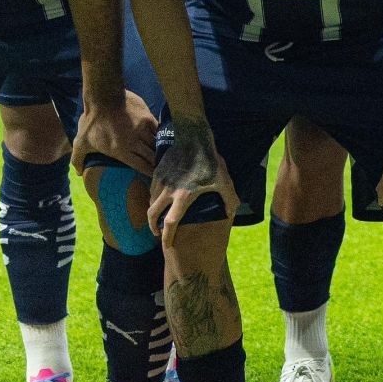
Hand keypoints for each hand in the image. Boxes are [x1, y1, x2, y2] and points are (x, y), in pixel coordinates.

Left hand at [74, 89, 158, 175]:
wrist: (103, 97)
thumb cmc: (92, 121)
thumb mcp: (81, 141)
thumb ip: (78, 158)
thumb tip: (77, 173)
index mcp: (121, 151)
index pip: (142, 166)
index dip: (149, 173)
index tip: (152, 177)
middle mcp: (135, 142)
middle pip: (152, 157)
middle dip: (156, 164)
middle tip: (160, 168)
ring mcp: (143, 129)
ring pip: (156, 144)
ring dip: (158, 150)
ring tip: (162, 155)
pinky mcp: (148, 118)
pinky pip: (158, 131)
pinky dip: (159, 136)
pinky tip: (160, 139)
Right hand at [145, 118, 236, 246]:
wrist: (193, 137)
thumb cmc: (210, 160)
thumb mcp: (224, 180)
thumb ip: (229, 198)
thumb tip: (232, 212)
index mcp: (183, 197)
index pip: (170, 222)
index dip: (167, 236)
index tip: (165, 244)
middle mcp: (168, 191)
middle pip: (152, 214)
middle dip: (152, 227)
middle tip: (157, 233)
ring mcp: (161, 181)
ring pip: (150, 201)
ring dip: (153, 211)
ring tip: (159, 216)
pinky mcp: (158, 171)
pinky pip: (152, 189)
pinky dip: (153, 197)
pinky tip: (160, 197)